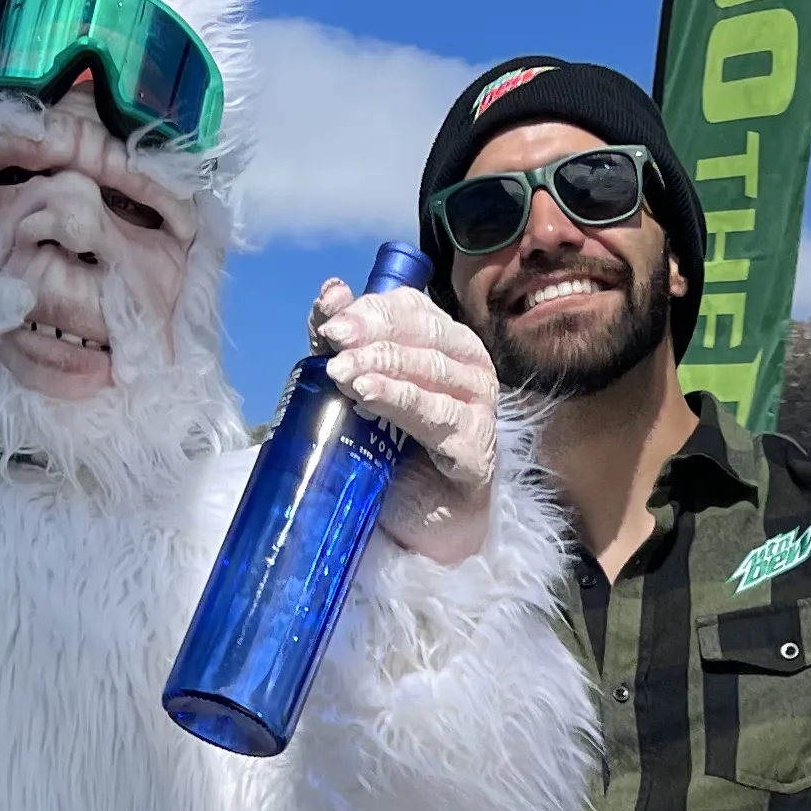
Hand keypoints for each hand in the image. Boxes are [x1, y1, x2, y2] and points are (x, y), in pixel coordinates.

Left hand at [314, 276, 496, 565]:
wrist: (419, 519)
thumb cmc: (392, 448)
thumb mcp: (359, 386)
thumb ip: (345, 343)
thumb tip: (331, 291)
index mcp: (445, 342)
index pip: (411, 309)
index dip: (370, 309)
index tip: (331, 320)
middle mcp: (469, 366)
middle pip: (423, 335)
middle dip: (372, 336)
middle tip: (332, 343)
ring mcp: (479, 406)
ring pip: (431, 371)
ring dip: (383, 366)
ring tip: (342, 372)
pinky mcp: (476, 447)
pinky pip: (438, 416)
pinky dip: (401, 400)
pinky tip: (368, 394)